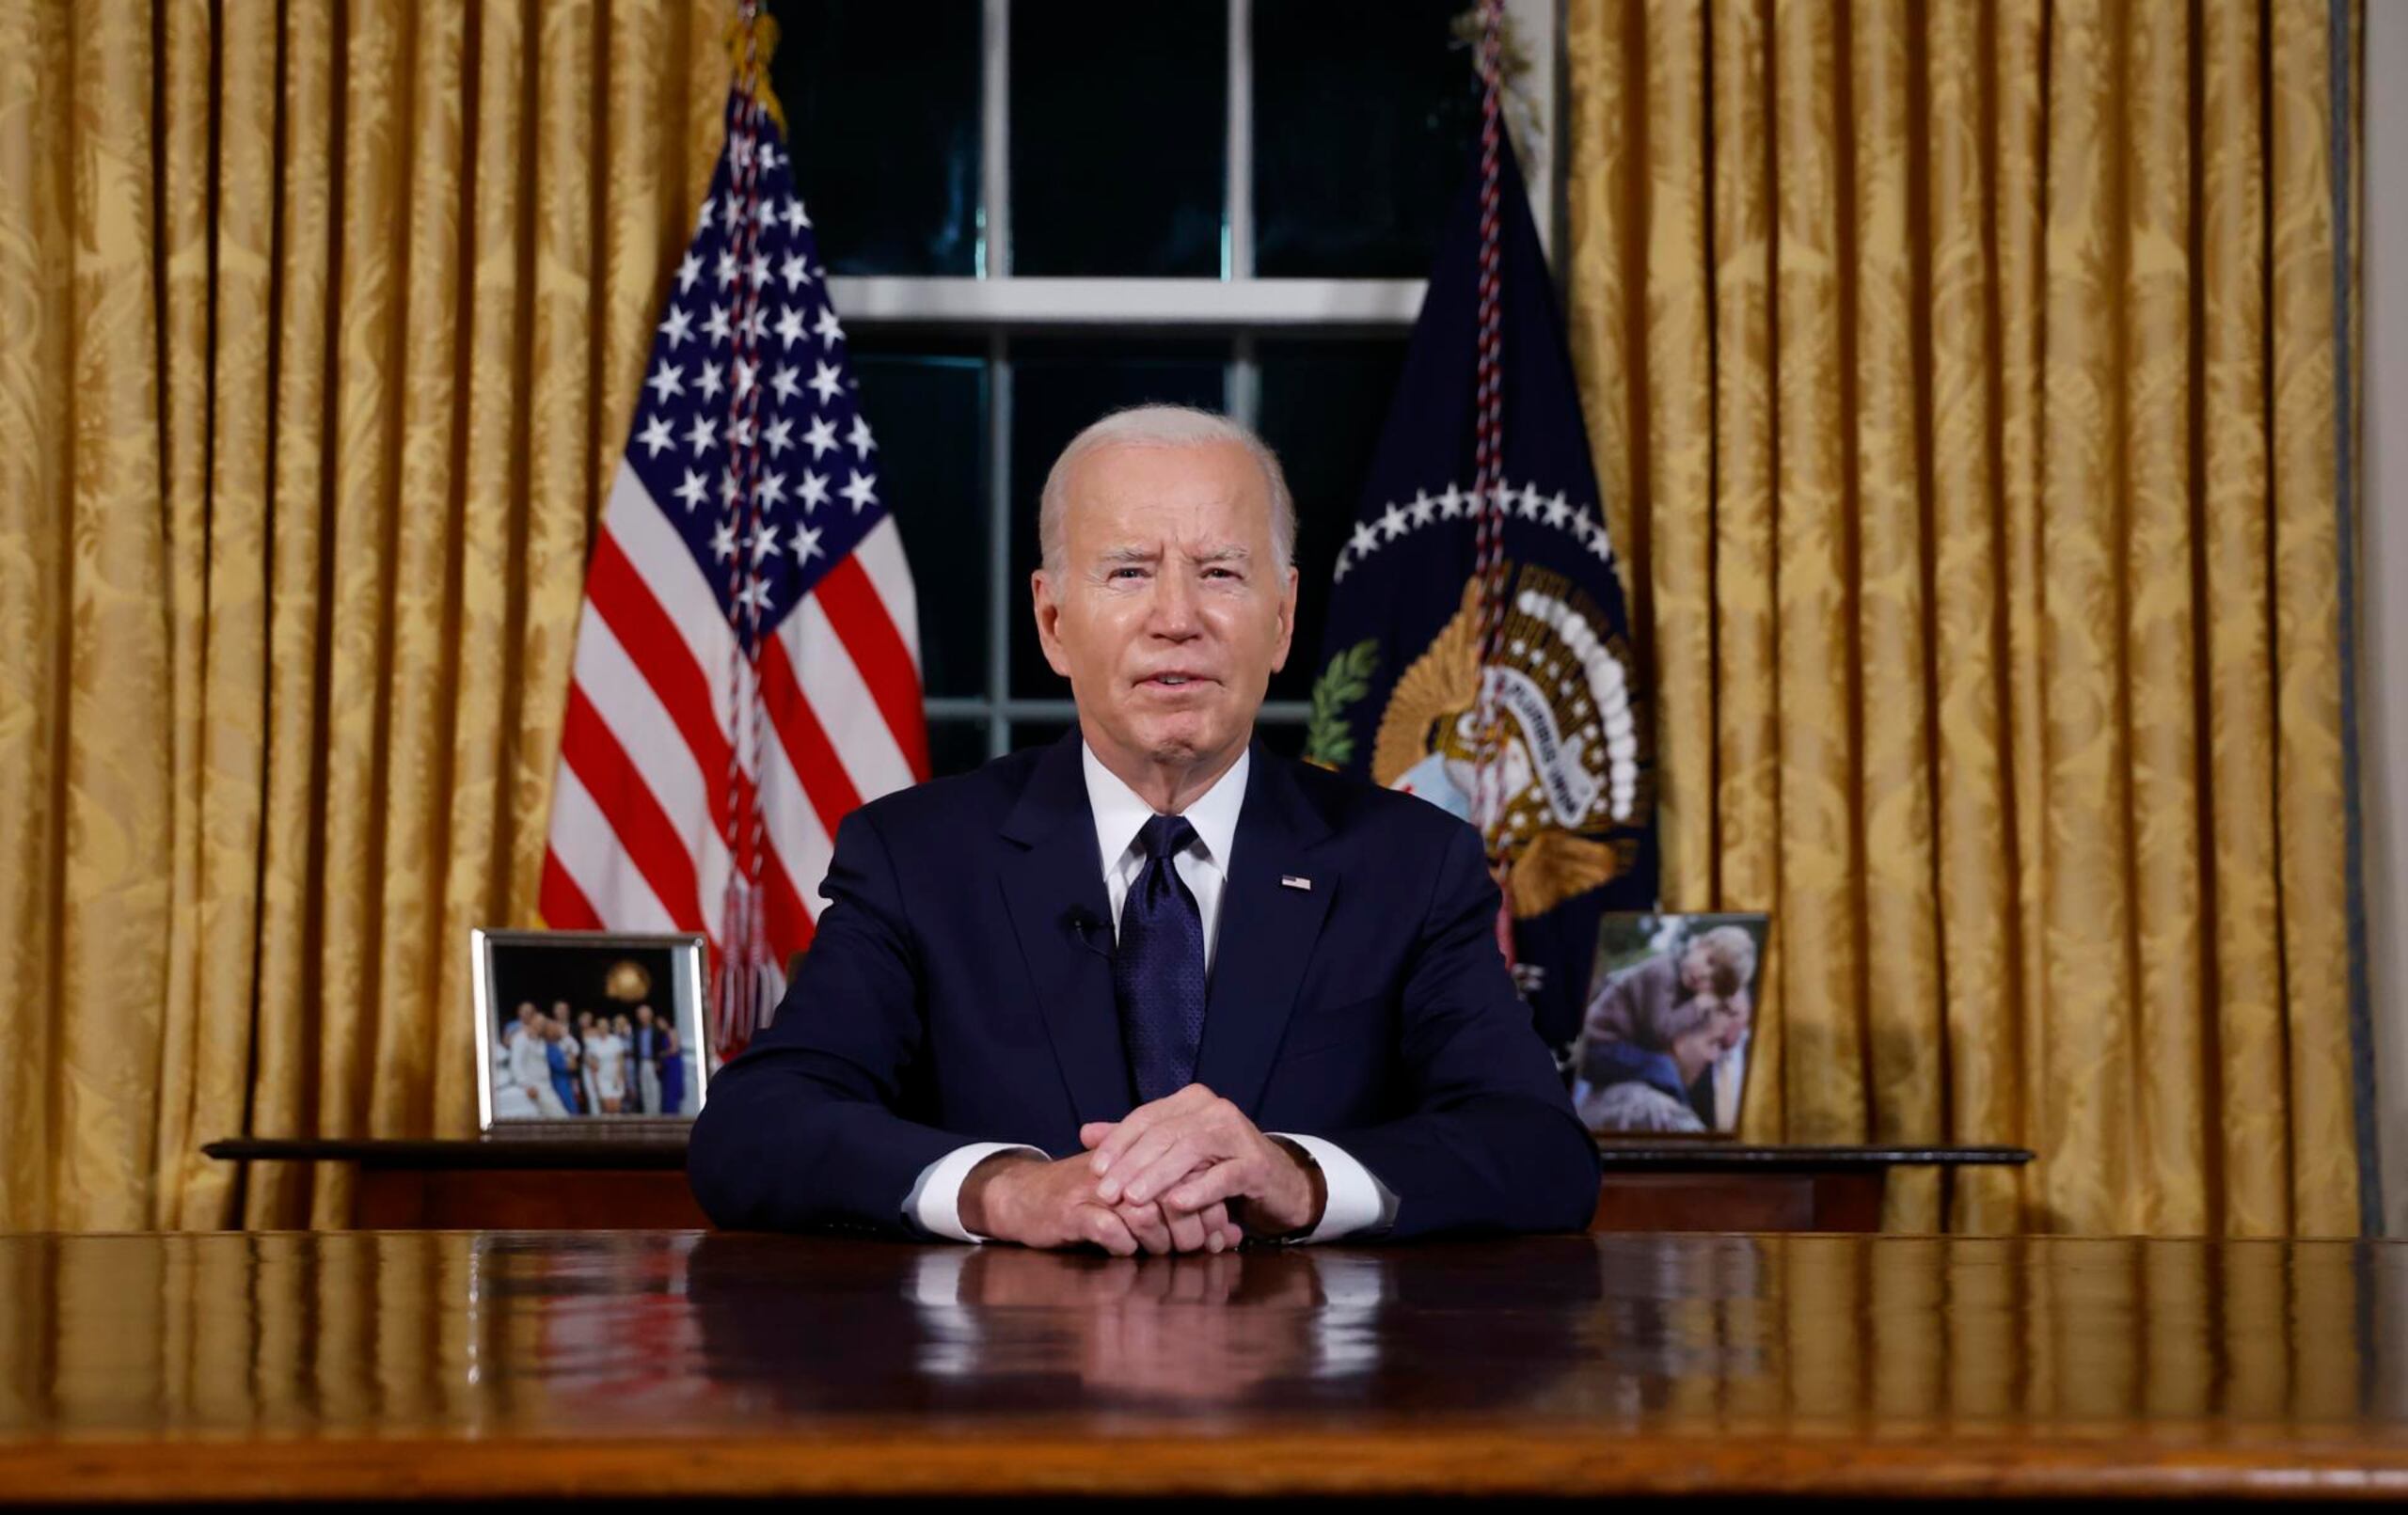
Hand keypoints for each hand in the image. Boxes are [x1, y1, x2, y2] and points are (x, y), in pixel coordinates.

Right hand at [959, 1151, 1240, 1255]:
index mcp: (1141, 1160)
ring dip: (1160, 1241)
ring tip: (1163, 1253)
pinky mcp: (1071, 1211)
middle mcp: (1122, 1171)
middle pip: (1173, 1197)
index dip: (1211, 1210)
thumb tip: (1235, 1235)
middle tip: (1198, 1251)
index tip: (1221, 1237)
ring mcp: (1095, 1191)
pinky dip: (1123, 1245)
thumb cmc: (1090, 1201)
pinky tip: (1126, 1251)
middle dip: (1192, 1230)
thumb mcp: (1140, 1201)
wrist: (1026, 1197)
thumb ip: (1187, 1214)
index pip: (1190, 1177)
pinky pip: (1106, 1228)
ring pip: (1144, 1213)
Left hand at [1081, 1085, 1323, 1238]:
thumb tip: (1086, 1133)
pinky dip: (1198, 1189)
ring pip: (1190, 1151)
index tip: (1096, 1169)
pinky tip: (1176, 1204)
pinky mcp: (1256, 1164)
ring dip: (1157, 1176)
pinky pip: (1223, 1175)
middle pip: (1164, 1134)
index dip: (1118, 1142)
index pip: (1146, 1116)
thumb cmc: (1216, 1167)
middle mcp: (1215, 1109)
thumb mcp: (1173, 1154)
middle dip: (1131, 1164)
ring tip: (1132, 1199)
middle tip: (1107, 1192)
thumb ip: (1133, 1142)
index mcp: (1191, 1101)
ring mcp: (1238, 1134)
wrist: (1275, 1183)